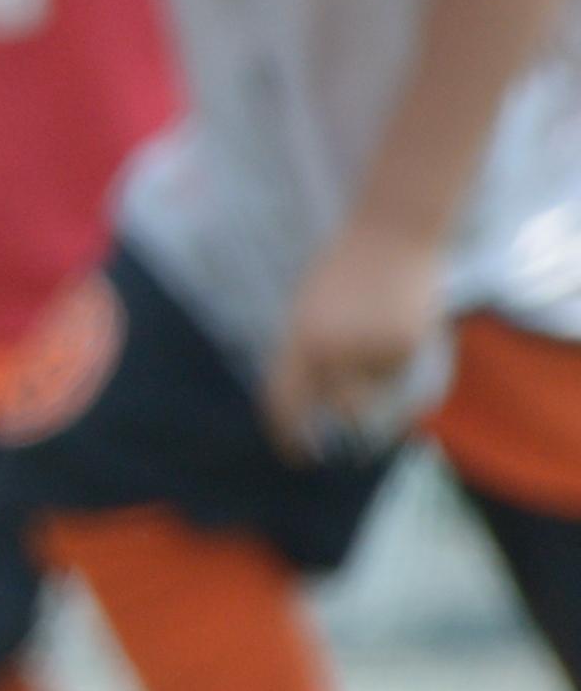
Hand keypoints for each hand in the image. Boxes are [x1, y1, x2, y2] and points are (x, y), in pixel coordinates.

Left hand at [262, 217, 442, 458]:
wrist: (390, 234)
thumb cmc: (341, 268)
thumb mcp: (306, 309)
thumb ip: (305, 353)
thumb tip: (310, 399)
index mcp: (298, 339)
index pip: (284, 401)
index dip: (287, 434)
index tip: (294, 455)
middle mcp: (332, 351)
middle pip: (338, 410)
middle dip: (343, 421)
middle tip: (348, 427)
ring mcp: (371, 349)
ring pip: (374, 389)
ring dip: (374, 379)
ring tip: (374, 334)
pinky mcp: (407, 345)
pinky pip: (399, 370)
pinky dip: (397, 358)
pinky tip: (397, 323)